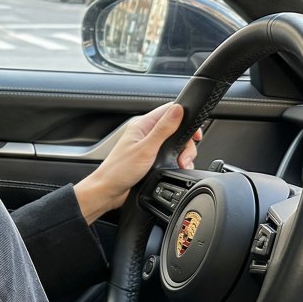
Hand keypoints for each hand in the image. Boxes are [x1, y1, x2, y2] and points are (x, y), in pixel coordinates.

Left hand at [74, 102, 201, 222]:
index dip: (185, 118)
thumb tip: (178, 110)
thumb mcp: (145, 149)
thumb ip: (163, 129)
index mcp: (142, 125)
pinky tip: (175, 168)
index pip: (169, 111)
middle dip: (185, 143)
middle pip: (175, 129)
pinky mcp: (149, 159)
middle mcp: (145, 133)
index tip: (194, 133)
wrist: (108, 192)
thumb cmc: (119, 171)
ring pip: (174, 144)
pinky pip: (168, 155)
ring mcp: (148, 146)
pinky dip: (175, 162)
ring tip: (181, 164)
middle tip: (185, 156)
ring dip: (181, 154)